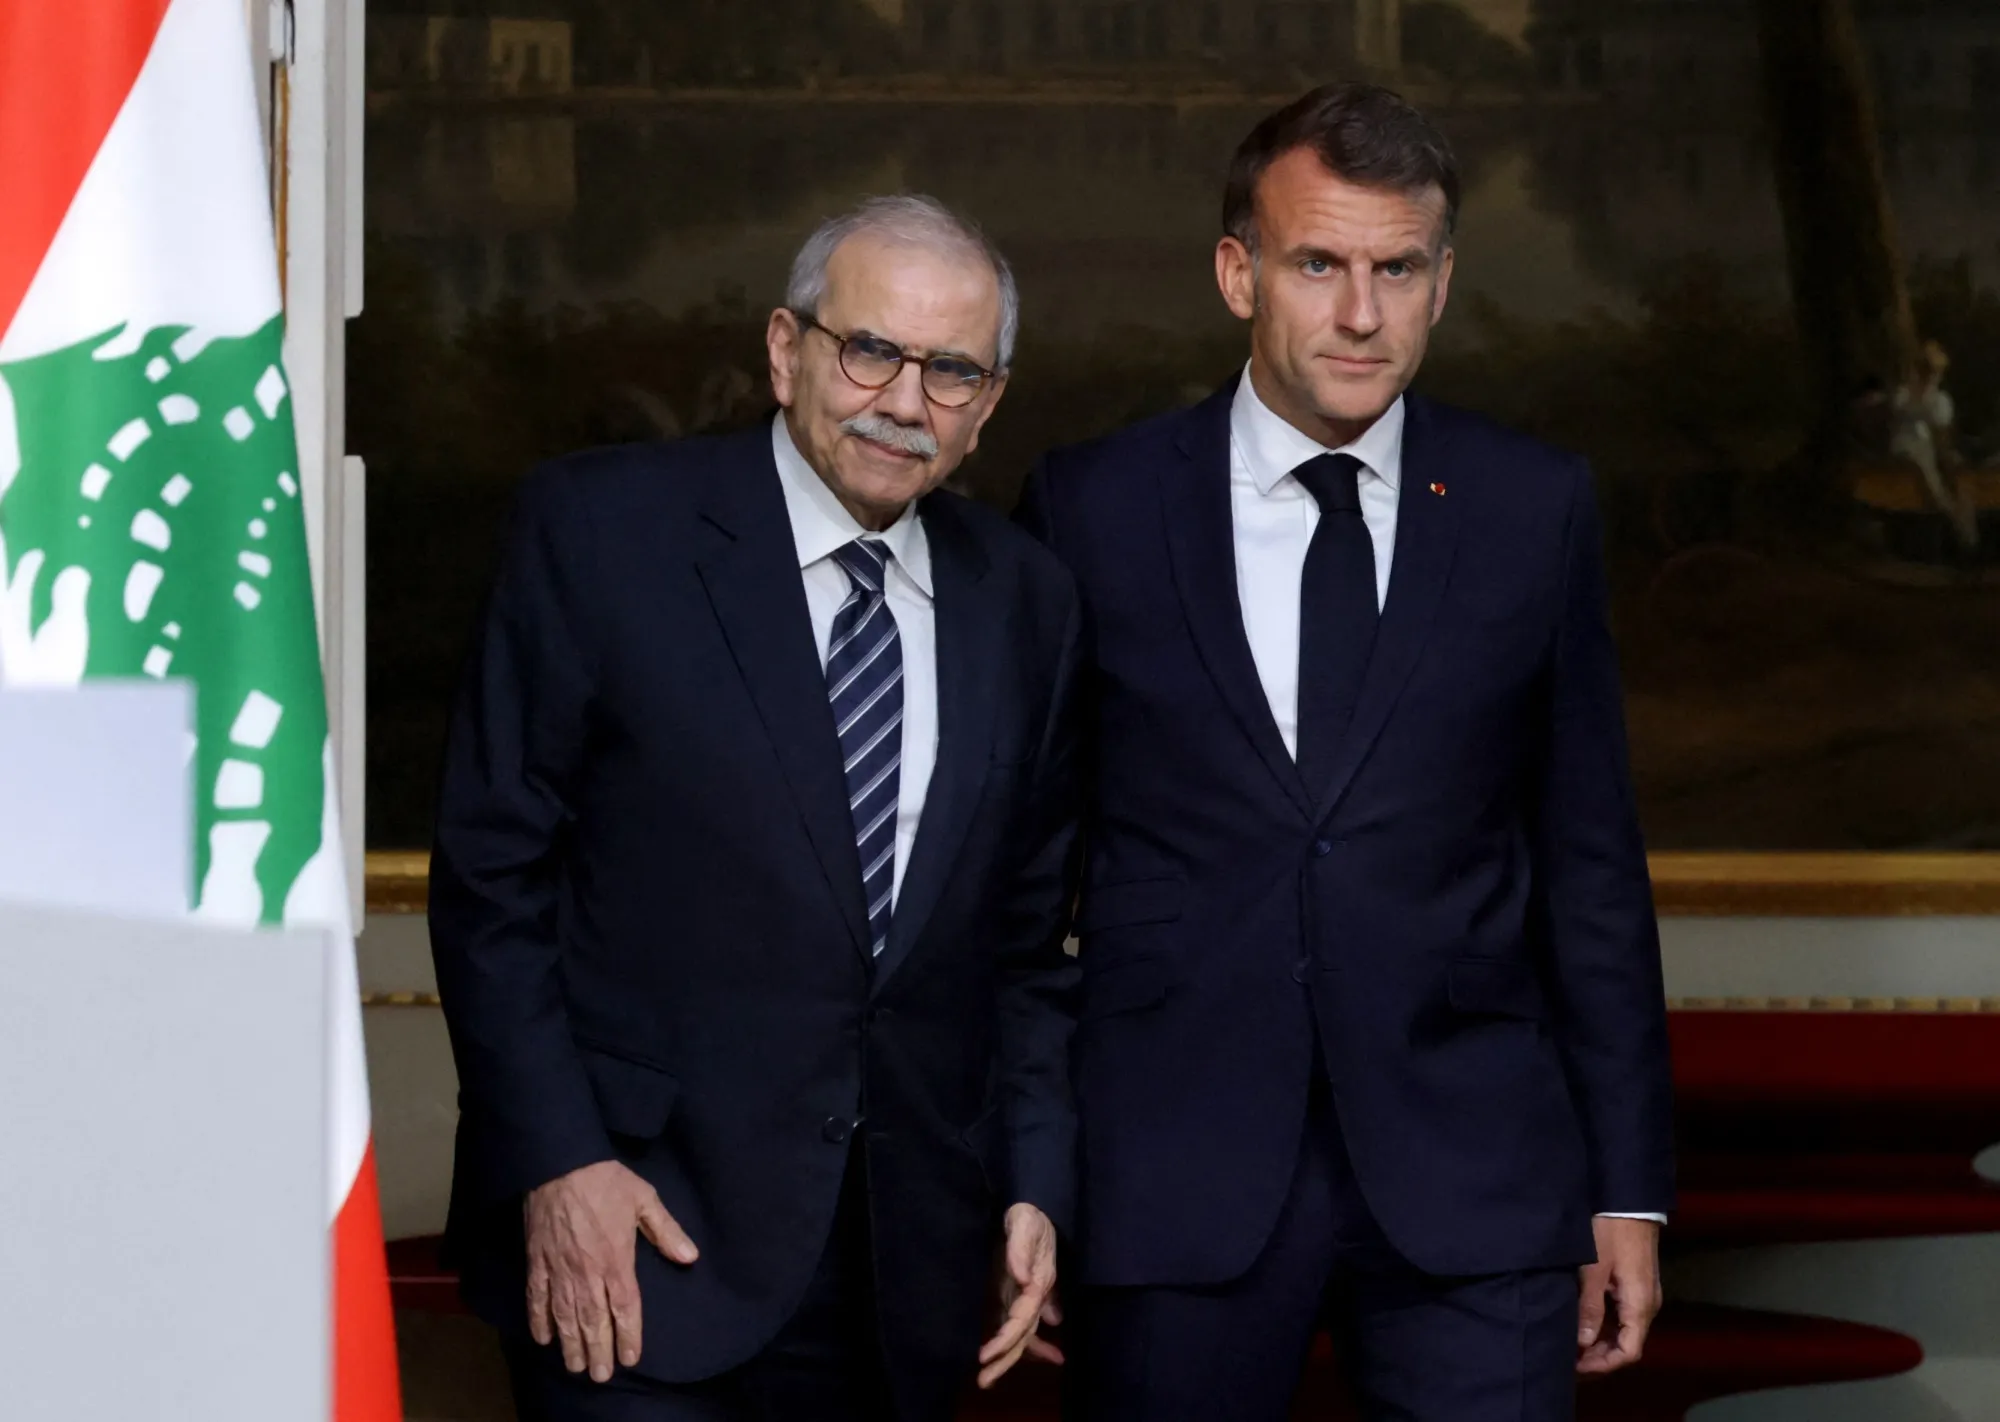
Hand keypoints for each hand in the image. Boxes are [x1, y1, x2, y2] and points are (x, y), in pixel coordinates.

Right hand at [524, 1160, 698, 1382]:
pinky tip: (542, 1339)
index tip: (630, 1358)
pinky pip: (536, 1298)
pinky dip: (538, 1320)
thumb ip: (666, 1231)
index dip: (628, 1335)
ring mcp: (559, 1269)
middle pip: (593, 1320)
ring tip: (576, 1367)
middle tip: (600, 1376)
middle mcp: (587, 1272)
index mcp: (616, 1259)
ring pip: (565, 1316)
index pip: (625, 1307)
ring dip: (570, 1344)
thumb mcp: (644, 1199)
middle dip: (598, 1350)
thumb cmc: (606, 1180)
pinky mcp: (537, 1261)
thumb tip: (690, 1257)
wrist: (559, 1163)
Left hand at [977, 1202, 1062, 1388]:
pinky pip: (1017, 1326)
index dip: (1006, 1338)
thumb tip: (1022, 1279)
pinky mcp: (1014, 1294)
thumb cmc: (1028, 1215)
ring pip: (1020, 1335)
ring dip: (1007, 1358)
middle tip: (983, 1381)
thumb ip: (1020, 1250)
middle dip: (1004, 1359)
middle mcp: (1033, 1295)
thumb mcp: (1024, 1225)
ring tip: (986, 1380)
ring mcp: (1024, 1296)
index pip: (1023, 1318)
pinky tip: (1007, 1361)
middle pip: (1022, 1334)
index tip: (986, 1355)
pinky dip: (1017, 1344)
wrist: (1032, 1209)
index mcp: (1037, 1282)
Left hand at [1577, 1216, 1661, 1375]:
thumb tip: (1583, 1342)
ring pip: (1624, 1331)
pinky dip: (1605, 1325)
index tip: (1576, 1366)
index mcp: (1640, 1306)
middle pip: (1627, 1344)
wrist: (1629, 1201)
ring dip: (1601, 1341)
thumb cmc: (1610, 1232)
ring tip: (1573, 1345)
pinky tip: (1584, 1323)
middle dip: (1599, 1356)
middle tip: (1569, 1359)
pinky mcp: (1636, 1284)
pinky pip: (1623, 1315)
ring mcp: (1643, 1294)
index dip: (1603, 1364)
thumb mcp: (1594, 1269)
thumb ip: (1589, 1307)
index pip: (1628, 1352)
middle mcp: (1647, 1305)